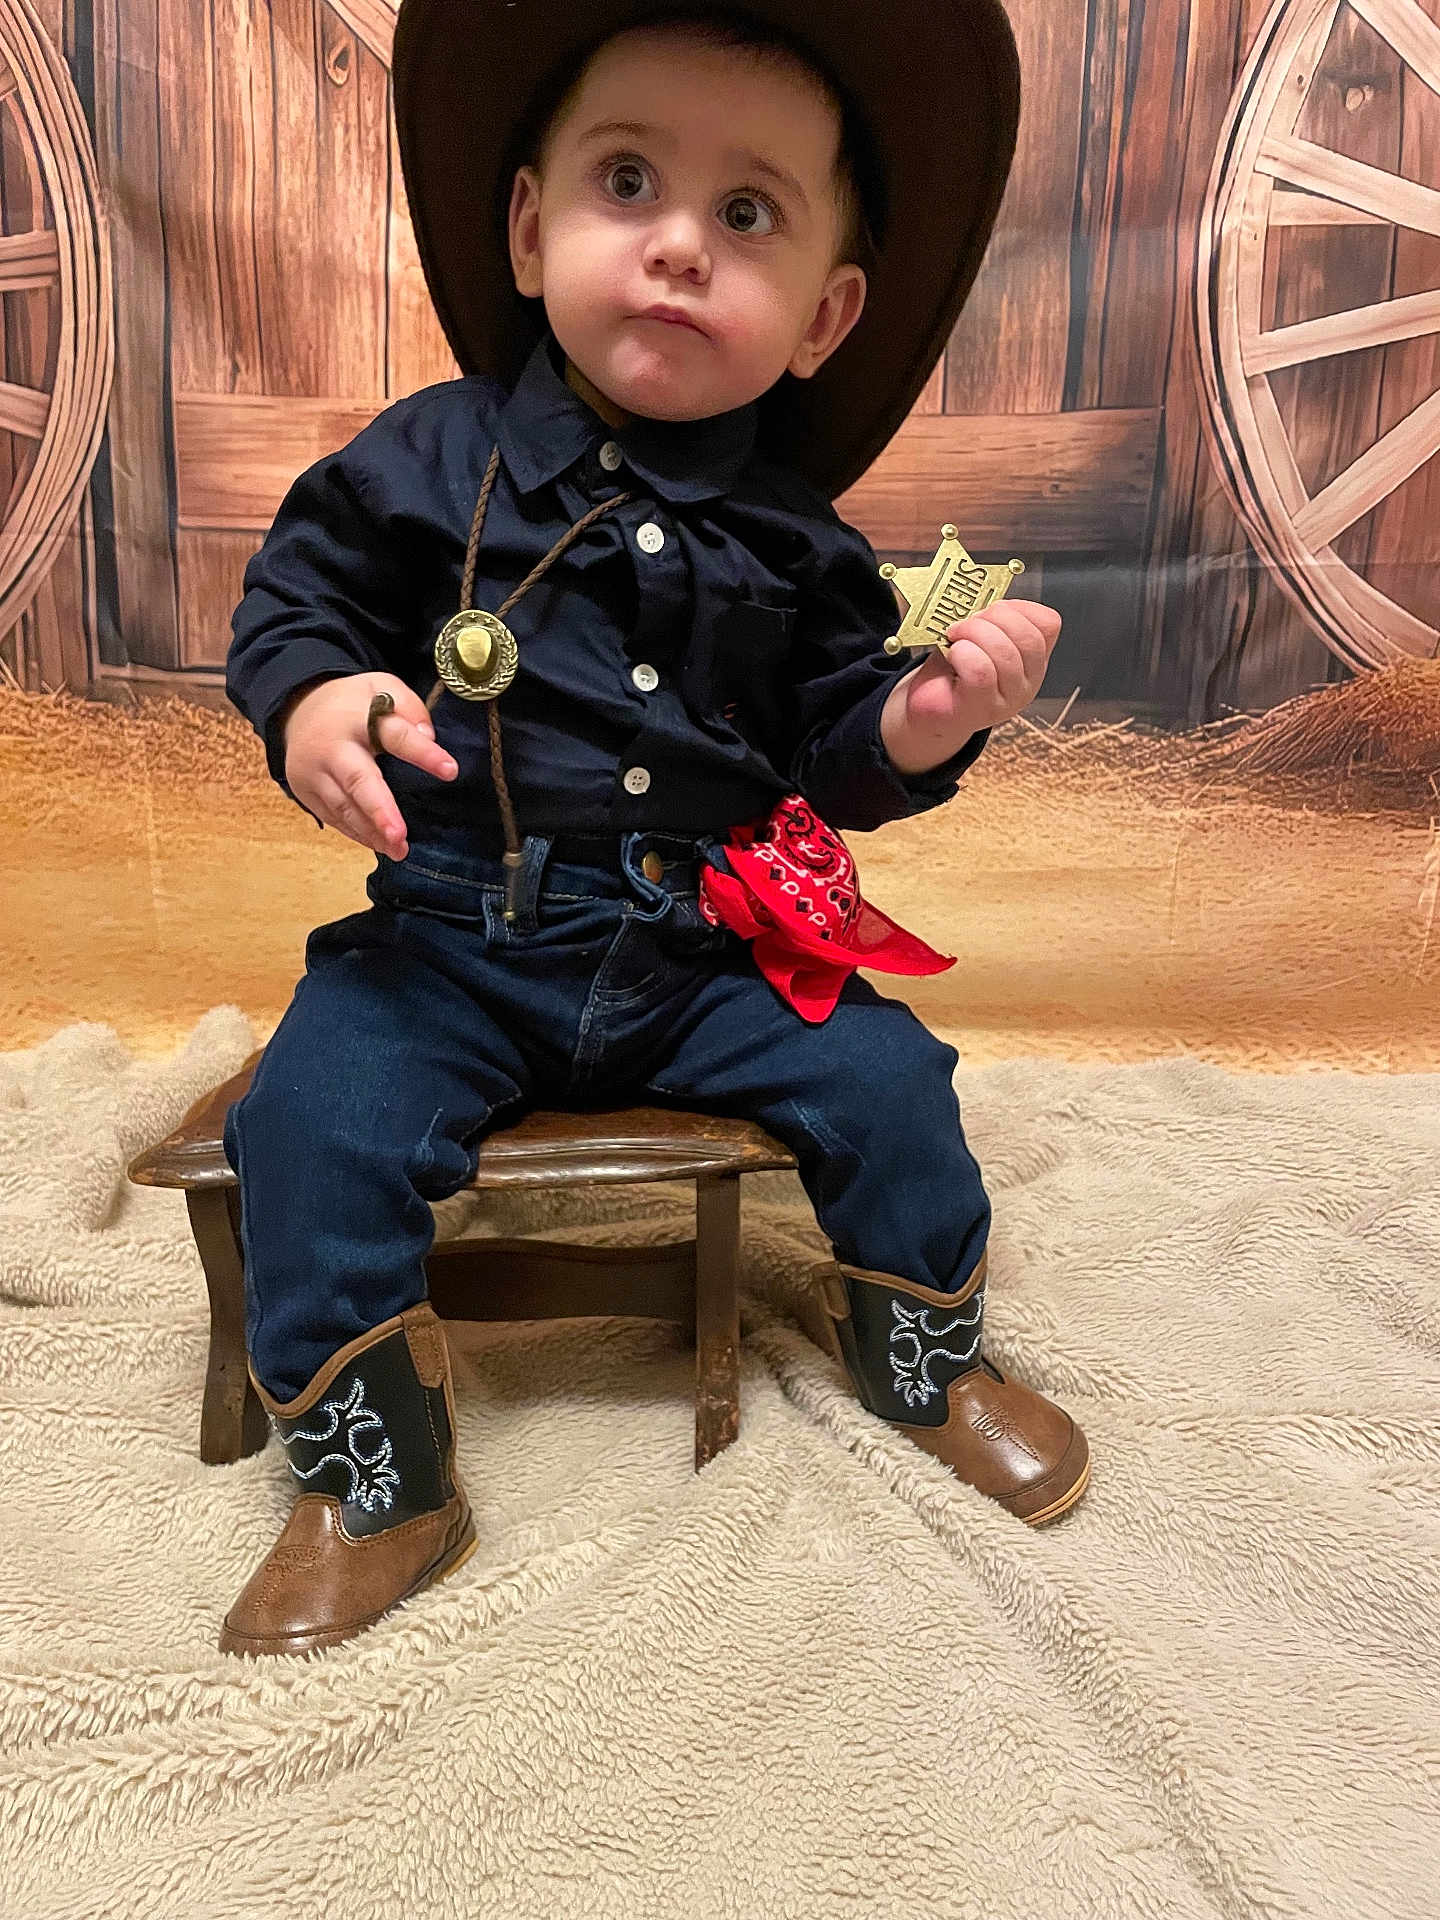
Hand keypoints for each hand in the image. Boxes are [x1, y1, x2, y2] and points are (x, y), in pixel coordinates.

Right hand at [281, 671, 456, 858]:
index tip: (450, 771)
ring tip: (398, 849)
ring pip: (343, 806)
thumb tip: (429, 738)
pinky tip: (379, 844)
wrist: (297, 709)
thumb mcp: (382, 687)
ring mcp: (314, 772)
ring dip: (371, 832)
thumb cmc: (354, 704)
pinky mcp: (305, 791)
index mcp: (358, 717)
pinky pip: (333, 817)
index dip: (422, 753)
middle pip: (357, 781)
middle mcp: (333, 746)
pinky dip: (356, 833)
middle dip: (379, 809)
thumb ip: (409, 708)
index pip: (394, 734)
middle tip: (399, 835)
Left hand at [897, 598, 1061, 745]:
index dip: (1019, 607)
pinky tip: (953, 654)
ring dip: (974, 634)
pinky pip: (981, 671)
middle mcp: (1027, 682)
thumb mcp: (979, 635)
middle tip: (967, 621)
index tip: (992, 608)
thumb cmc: (954, 668)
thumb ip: (991, 617)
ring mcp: (1007, 700)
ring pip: (1005, 653)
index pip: (1048, 624)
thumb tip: (983, 592)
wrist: (931, 706)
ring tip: (955, 637)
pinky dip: (963, 654)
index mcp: (1033, 659)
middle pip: (1028, 638)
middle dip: (994, 618)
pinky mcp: (981, 709)